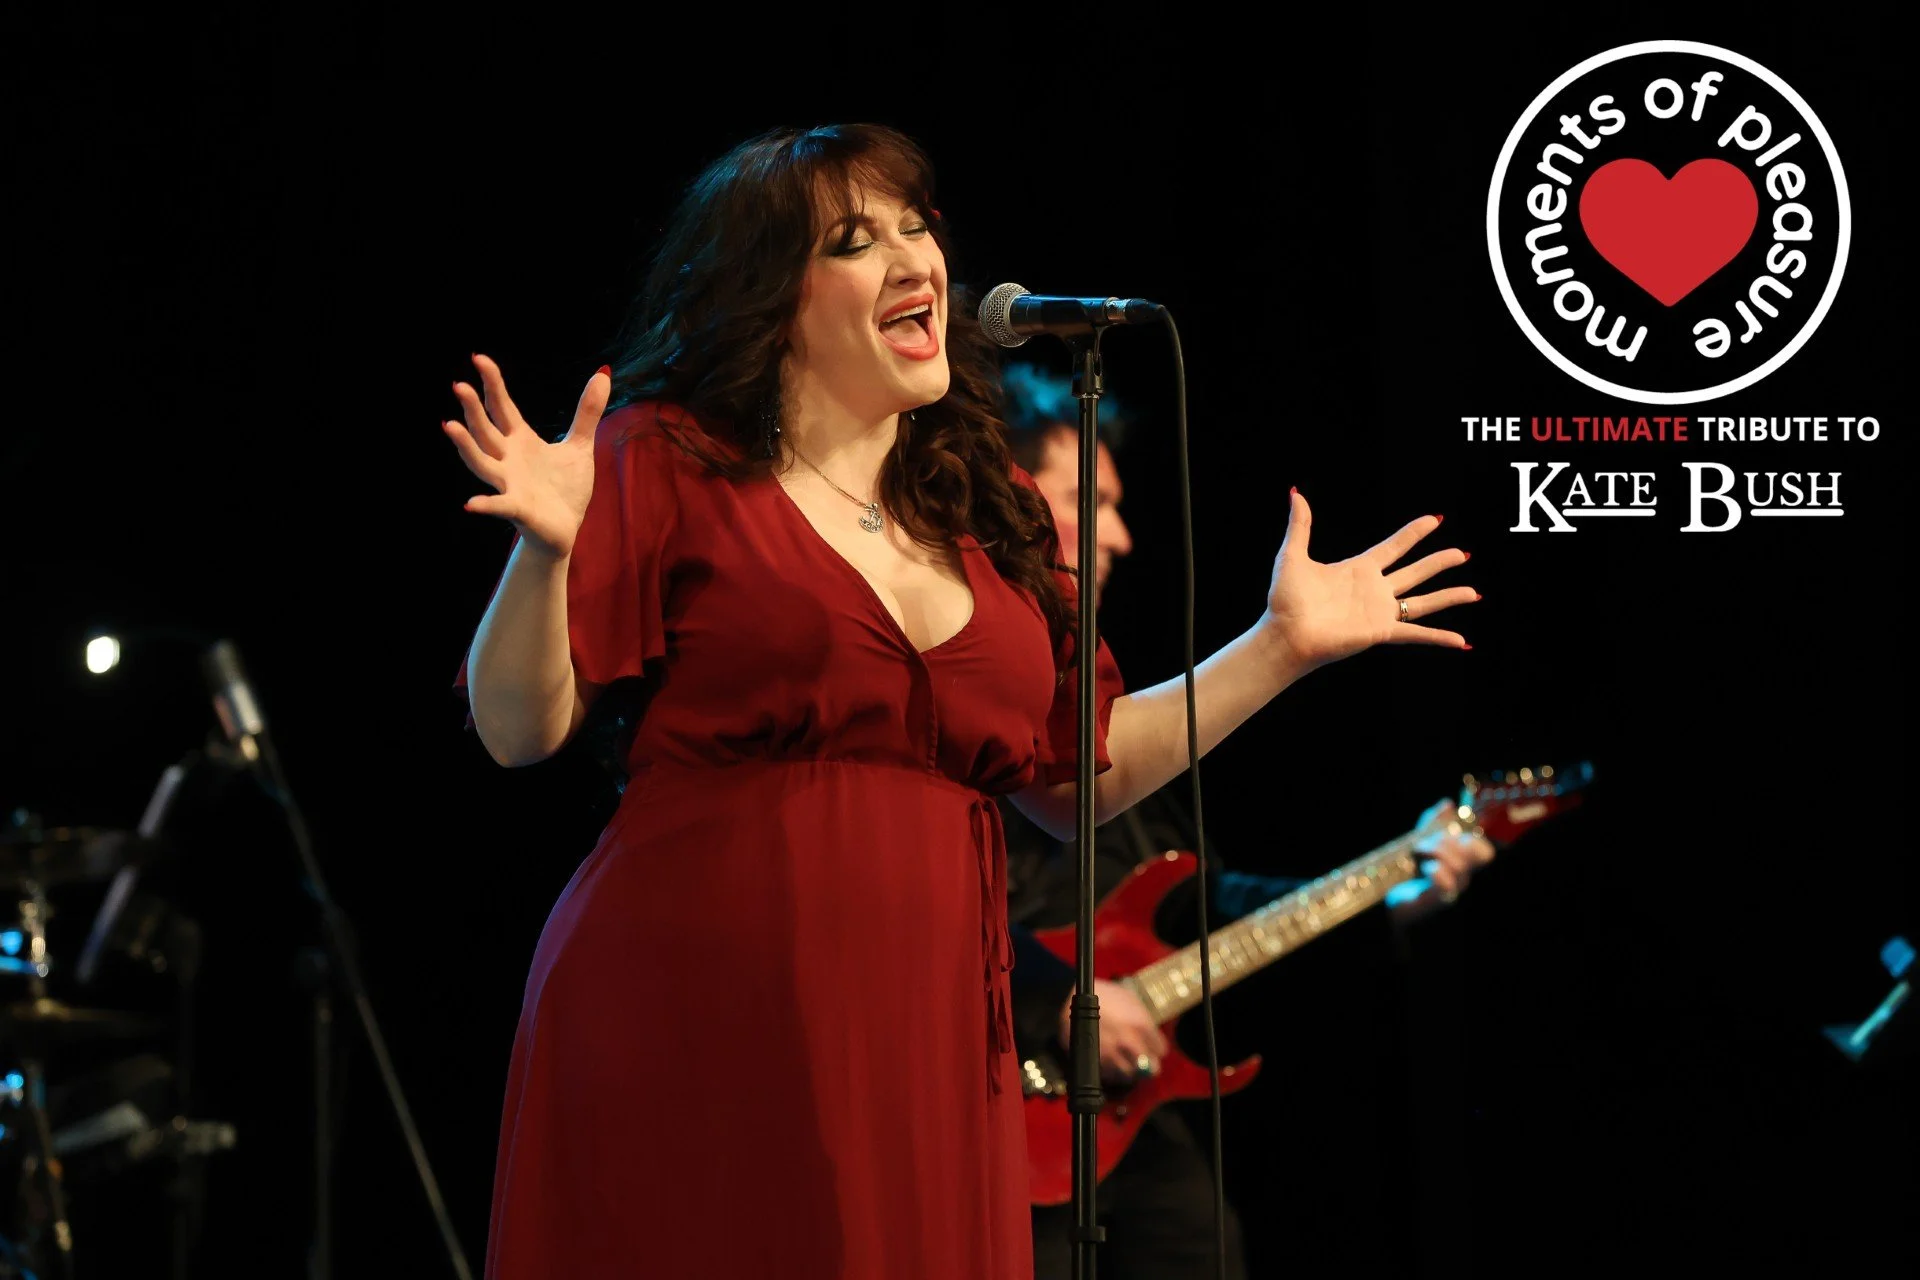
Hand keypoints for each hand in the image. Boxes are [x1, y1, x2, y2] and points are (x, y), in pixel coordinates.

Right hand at [443, 354, 609, 558]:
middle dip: (472, 409)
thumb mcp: (580, 445)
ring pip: (482, 462)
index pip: (501, 407)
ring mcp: (510, 484)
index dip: (492, 383)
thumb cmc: (564, 488)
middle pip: (485, 430)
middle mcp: (508, 459)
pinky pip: (499, 506)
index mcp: (520, 440)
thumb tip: (603, 374)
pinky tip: (471, 504)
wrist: (565, 529)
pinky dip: (486, 505)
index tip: (479, 358)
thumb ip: (587, 412)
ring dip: (466, 446)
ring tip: (449, 426)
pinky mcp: (519, 509)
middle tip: (459, 385)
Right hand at [1058, 979, 1168, 1084]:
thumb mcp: (1129, 998)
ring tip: (1126, 1061)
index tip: (1152, 1048)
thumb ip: (1144, 1019)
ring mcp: (1113, 1055)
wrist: (1070, 1001)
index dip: (1156, 1048)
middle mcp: (1130, 1043)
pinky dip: (1114, 1072)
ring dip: (1131, 1069)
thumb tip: (1152, 1035)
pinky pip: (1113, 1077)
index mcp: (1141, 1025)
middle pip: (1151, 1068)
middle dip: (1148, 1063)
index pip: (1161, 1050)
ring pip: (1132, 1075)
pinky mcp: (1097, 1063)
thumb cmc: (1100, 996)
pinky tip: (1111, 1061)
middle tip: (1144, 1060)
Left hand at [1260, 490, 1476, 674]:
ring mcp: (1379, 612)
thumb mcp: (1293, 555)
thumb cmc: (1286, 599)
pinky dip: (1439, 637)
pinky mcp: (1380, 631)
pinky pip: (1416, 633)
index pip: (1394, 547)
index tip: (1435, 519)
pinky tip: (1461, 640)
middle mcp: (1374, 590)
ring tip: (1473, 592)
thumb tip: (1296, 495)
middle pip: (1416, 571)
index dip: (1414, 533)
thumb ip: (1300, 526)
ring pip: (1423, 602)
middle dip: (1439, 562)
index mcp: (1358, 570)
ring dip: (1448, 596)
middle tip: (1463, 553)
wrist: (1284, 633)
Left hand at [1388, 797, 1496, 922]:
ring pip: (1460, 865)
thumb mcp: (1418, 841)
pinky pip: (1448, 884)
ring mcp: (1451, 890)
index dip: (1474, 840)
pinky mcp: (1437, 901)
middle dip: (1447, 841)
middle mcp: (1460, 877)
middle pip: (1472, 853)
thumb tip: (1448, 804)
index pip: (1485, 852)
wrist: (1386, 899)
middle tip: (1424, 844)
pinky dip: (1438, 872)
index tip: (1449, 835)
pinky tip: (1426, 869)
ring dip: (1436, 852)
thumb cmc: (1404, 873)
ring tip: (1418, 855)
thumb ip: (1433, 823)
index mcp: (1459, 863)